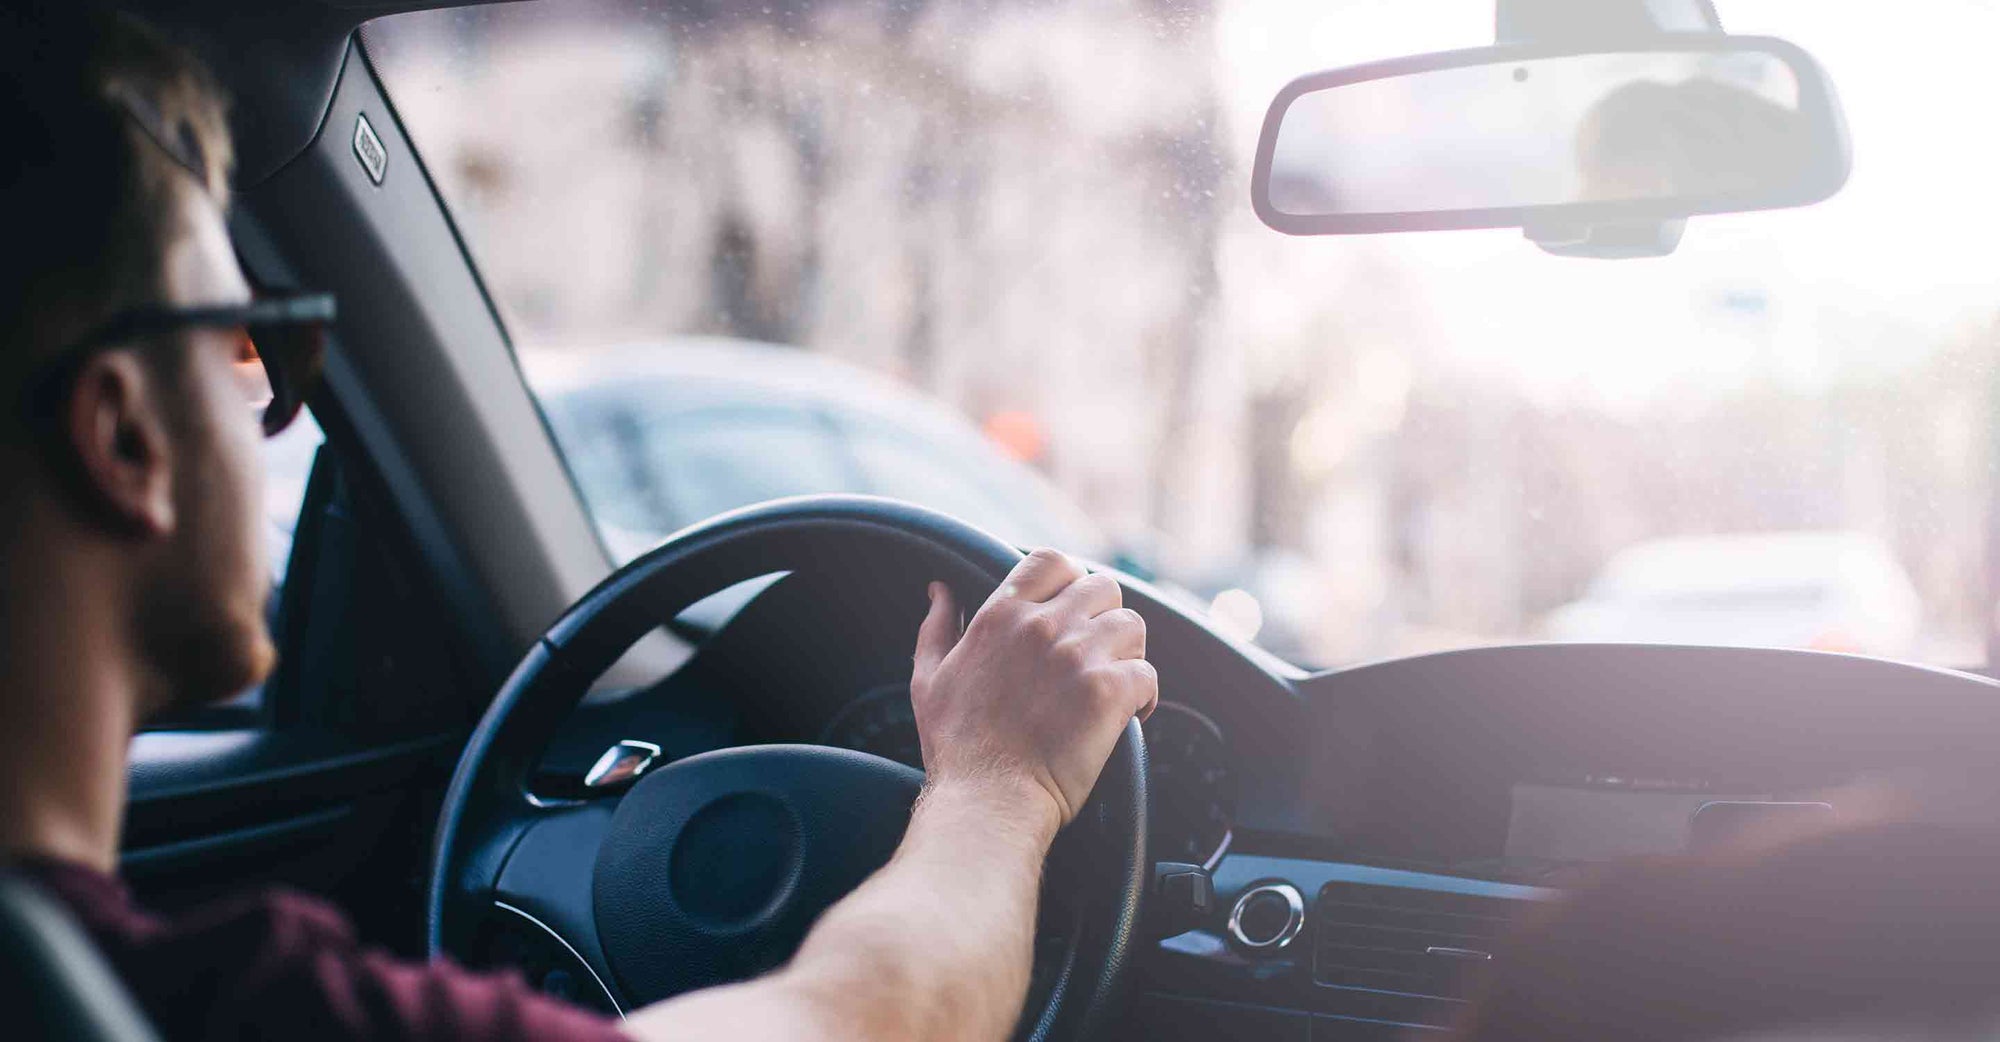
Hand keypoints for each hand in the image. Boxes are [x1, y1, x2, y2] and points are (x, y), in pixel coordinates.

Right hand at [909, 548, 1158, 831]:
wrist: (988, 800)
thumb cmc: (957, 747)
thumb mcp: (929, 678)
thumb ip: (937, 626)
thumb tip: (939, 590)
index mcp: (1001, 615)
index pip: (1052, 561)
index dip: (1070, 578)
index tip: (1071, 607)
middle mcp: (1043, 627)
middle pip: (1103, 587)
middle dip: (1104, 616)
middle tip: (1096, 652)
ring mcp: (1079, 657)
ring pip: (1132, 626)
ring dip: (1128, 652)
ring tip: (1113, 681)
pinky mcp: (1108, 693)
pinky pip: (1147, 673)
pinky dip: (1144, 695)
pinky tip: (1130, 714)